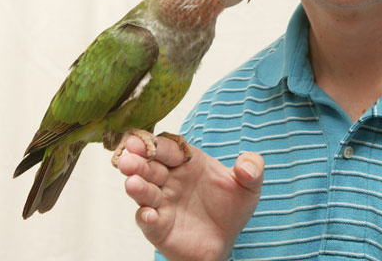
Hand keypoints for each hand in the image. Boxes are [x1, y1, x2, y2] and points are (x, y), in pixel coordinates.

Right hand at [119, 135, 263, 260]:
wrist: (226, 240)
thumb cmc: (232, 207)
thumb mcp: (249, 187)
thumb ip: (253, 169)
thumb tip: (247, 165)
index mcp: (187, 161)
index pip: (168, 147)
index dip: (154, 143)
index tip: (141, 141)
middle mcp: (170, 179)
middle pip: (150, 167)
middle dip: (138, 162)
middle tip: (128, 159)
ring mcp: (162, 203)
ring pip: (144, 192)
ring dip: (137, 187)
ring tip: (133, 183)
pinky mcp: (159, 227)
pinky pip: (148, 221)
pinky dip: (146, 218)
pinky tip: (149, 215)